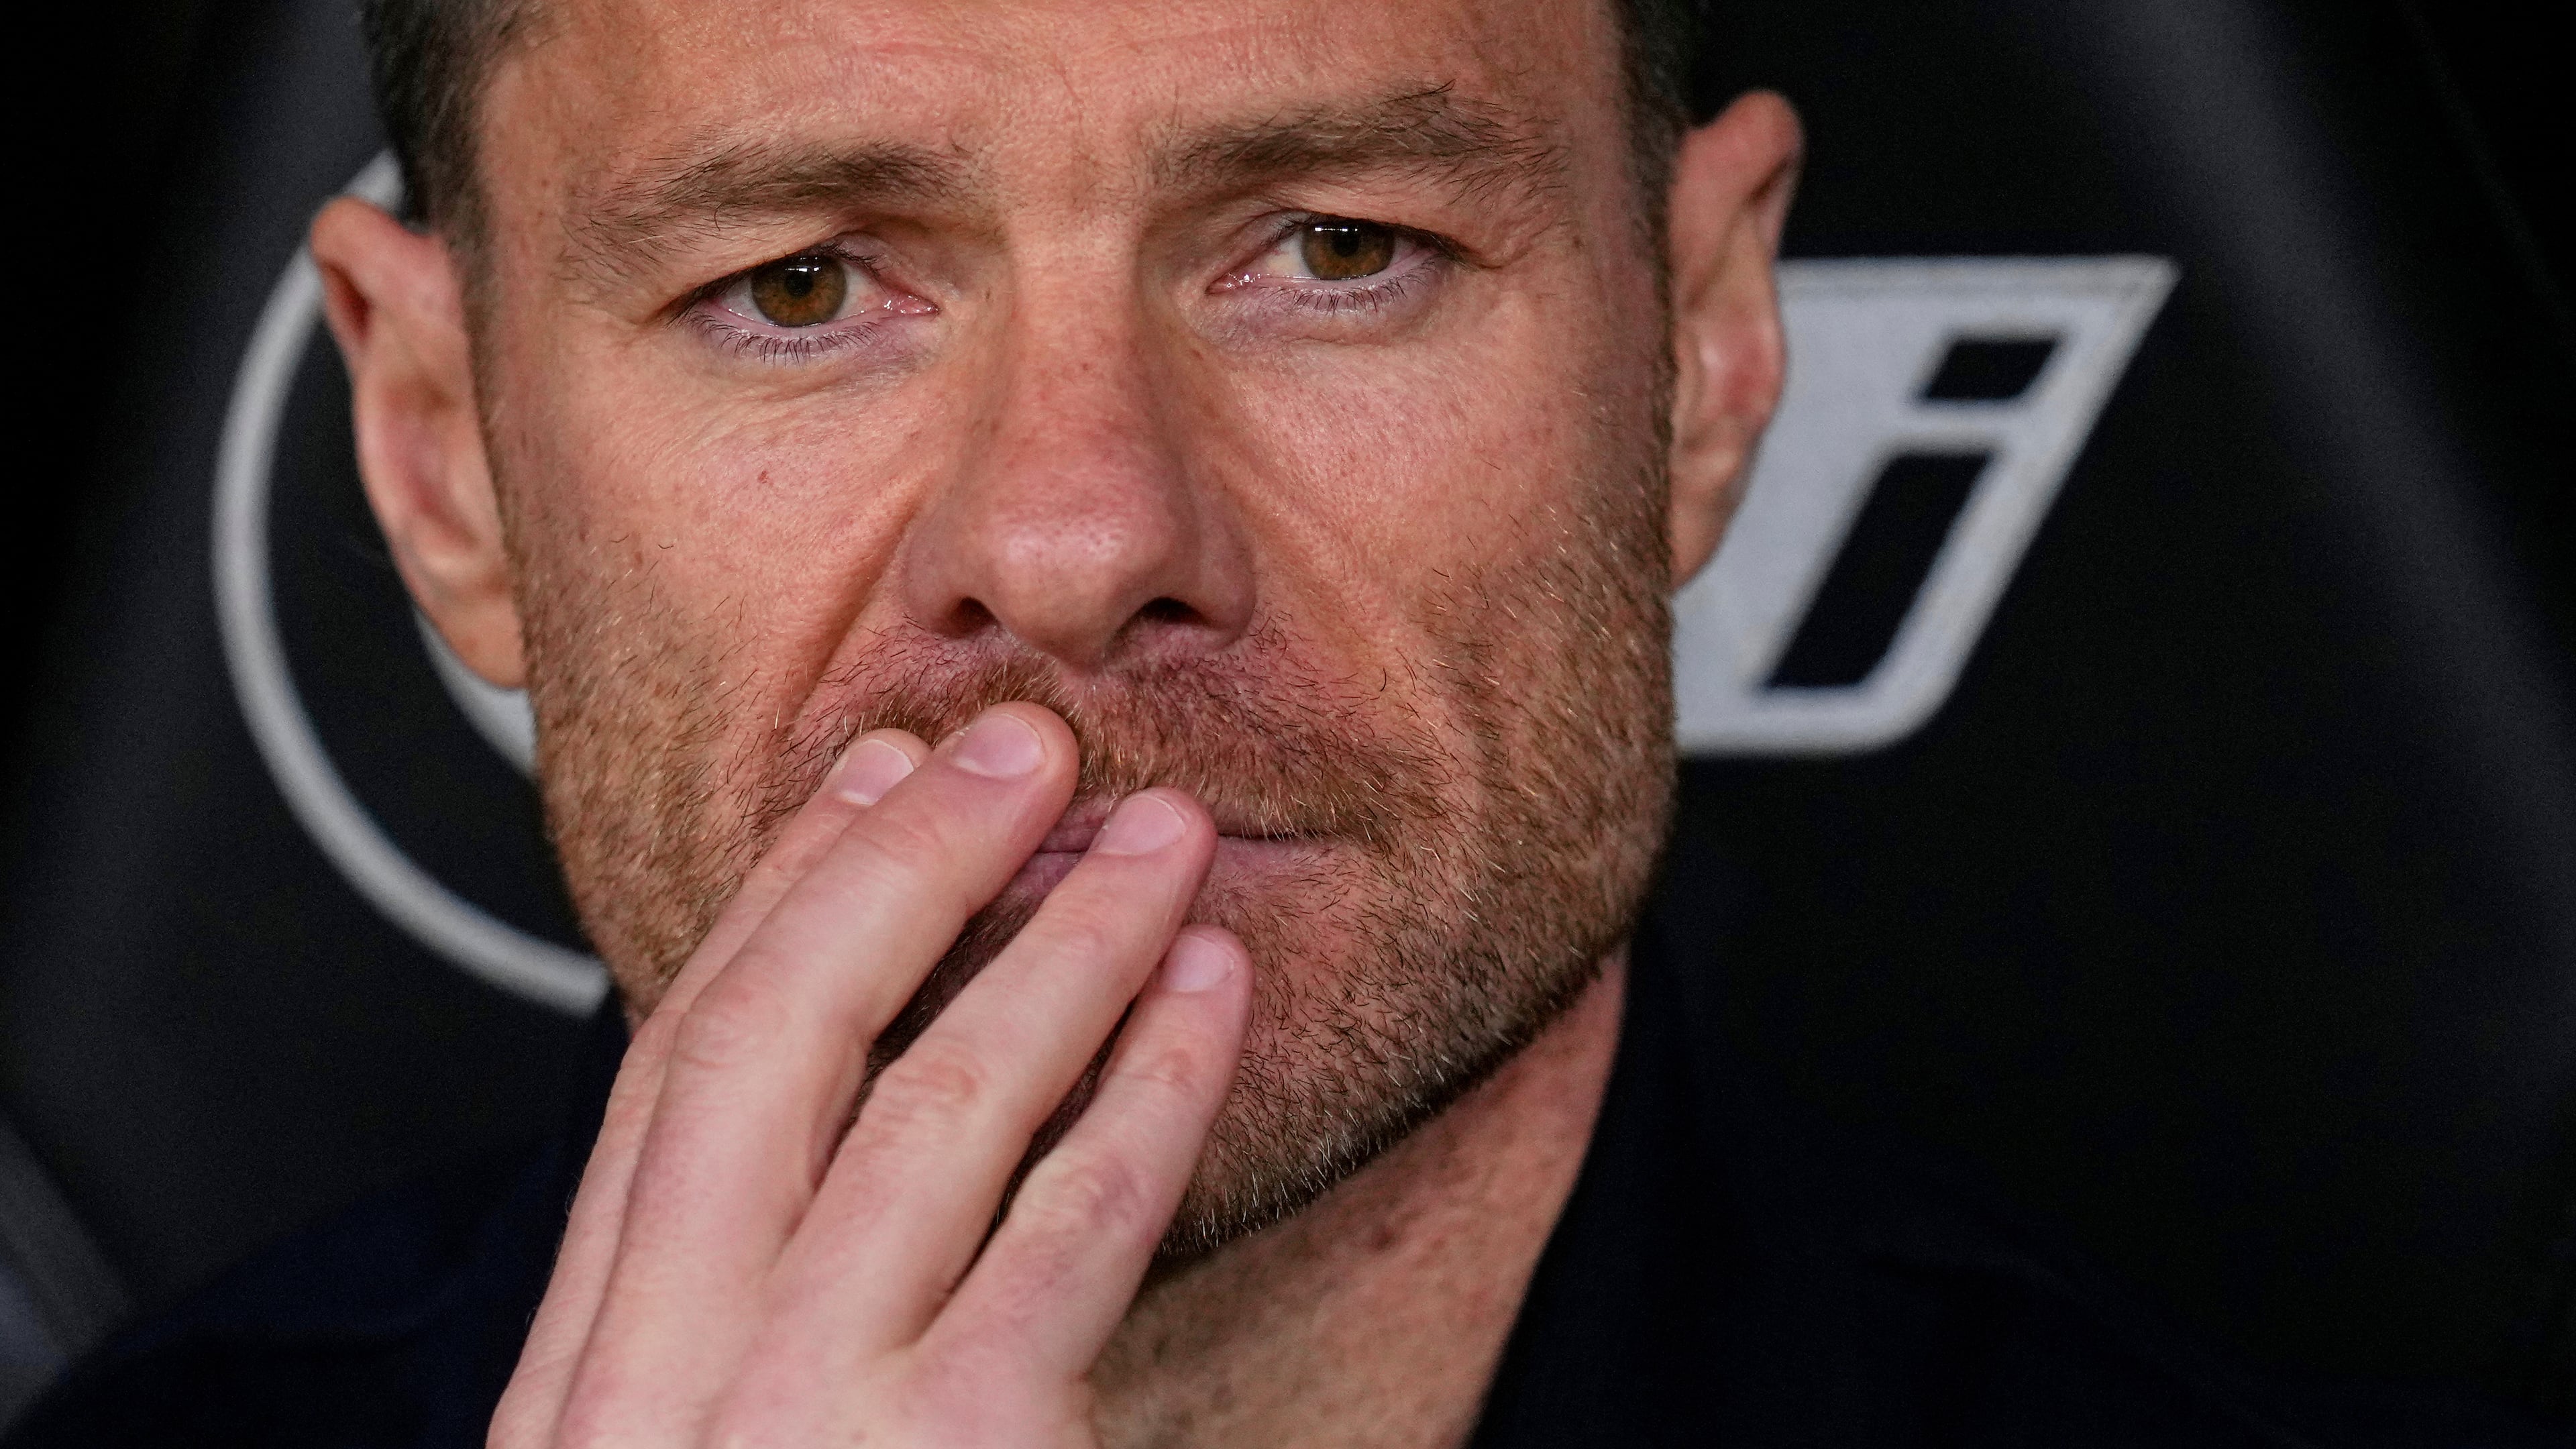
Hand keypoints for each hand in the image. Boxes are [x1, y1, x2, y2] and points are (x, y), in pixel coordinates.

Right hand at [488, 704, 1253, 1446]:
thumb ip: (731, 1332)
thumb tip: (823, 1150)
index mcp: (588, 1388)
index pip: (671, 1079)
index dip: (776, 903)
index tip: (867, 782)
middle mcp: (662, 1385)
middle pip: (770, 1042)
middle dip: (903, 863)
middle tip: (1021, 743)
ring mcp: (801, 1410)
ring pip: (937, 1100)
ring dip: (1068, 940)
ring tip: (1163, 840)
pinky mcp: (958, 1446)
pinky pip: (1076, 1220)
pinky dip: (1156, 1083)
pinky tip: (1209, 995)